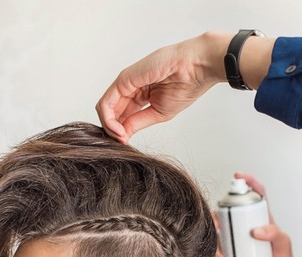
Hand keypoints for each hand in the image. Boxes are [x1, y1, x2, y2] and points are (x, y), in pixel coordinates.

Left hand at [96, 32, 230, 143]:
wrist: (196, 69)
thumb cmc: (185, 86)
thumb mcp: (158, 113)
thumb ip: (137, 122)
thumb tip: (122, 135)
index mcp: (140, 94)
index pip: (121, 115)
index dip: (119, 131)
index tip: (126, 143)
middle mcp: (130, 87)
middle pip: (111, 112)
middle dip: (113, 131)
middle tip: (121, 143)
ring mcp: (126, 82)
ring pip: (105, 108)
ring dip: (109, 127)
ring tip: (121, 138)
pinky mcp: (123, 79)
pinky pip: (106, 103)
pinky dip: (108, 119)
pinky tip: (118, 130)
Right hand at [213, 173, 296, 256]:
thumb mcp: (283, 243)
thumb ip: (274, 233)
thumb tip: (256, 231)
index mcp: (259, 217)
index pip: (255, 195)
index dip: (247, 182)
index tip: (238, 176)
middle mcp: (245, 227)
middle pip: (227, 216)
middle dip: (218, 221)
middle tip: (219, 227)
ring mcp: (237, 242)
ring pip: (219, 240)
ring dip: (217, 252)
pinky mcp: (232, 256)